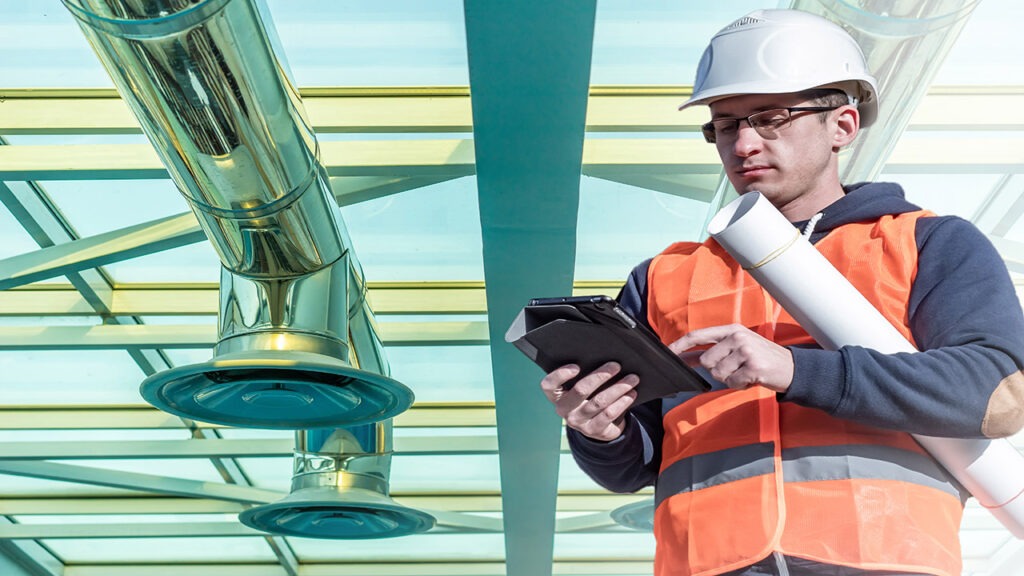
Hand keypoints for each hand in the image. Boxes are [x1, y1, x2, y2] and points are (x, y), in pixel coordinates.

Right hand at [539, 362, 638, 440]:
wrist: (597, 425)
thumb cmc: (588, 398)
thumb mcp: (581, 388)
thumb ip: (583, 375)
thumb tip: (603, 357)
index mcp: (556, 396)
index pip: (549, 385)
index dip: (560, 375)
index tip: (576, 366)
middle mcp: (564, 410)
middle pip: (580, 390)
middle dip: (600, 376)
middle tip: (616, 365)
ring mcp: (578, 422)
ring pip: (599, 401)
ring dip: (618, 388)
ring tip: (632, 379)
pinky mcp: (594, 430)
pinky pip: (609, 414)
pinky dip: (622, 402)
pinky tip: (631, 394)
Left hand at [669, 324, 793, 392]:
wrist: (792, 368)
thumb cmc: (761, 359)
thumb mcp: (738, 347)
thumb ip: (713, 350)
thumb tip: (685, 358)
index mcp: (731, 330)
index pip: (698, 335)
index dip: (680, 345)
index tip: (667, 353)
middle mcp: (737, 337)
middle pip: (706, 361)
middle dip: (717, 370)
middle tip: (736, 368)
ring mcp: (746, 351)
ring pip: (719, 374)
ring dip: (731, 379)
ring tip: (746, 373)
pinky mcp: (754, 367)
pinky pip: (733, 383)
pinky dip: (740, 385)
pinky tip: (752, 379)